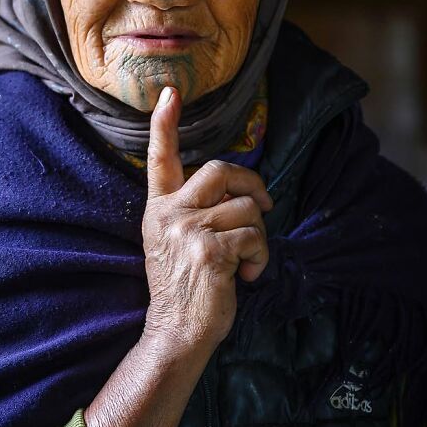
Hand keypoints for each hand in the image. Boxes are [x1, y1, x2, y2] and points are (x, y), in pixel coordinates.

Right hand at [142, 86, 272, 353]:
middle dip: (254, 182)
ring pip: (247, 207)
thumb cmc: (184, 287)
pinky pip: (254, 235)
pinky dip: (261, 256)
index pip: (160, 158)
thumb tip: (236, 190)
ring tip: (247, 260)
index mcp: (159, 208)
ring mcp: (188, 230)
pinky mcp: (210, 250)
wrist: (176, 332)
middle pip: (222, 170)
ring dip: (259, 234)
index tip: (170, 93)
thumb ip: (193, 211)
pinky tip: (248, 275)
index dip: (164, 124)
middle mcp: (169, 213)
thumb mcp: (173, 242)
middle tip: (266, 204)